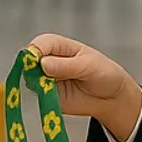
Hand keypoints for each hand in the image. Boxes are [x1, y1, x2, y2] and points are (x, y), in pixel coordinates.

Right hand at [26, 34, 141, 141]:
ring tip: (53, 88)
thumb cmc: (104, 74)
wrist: (111, 97)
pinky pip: (37, 96)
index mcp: (58, 46)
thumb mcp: (89, 66)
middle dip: (32, 68)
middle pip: (29, 60)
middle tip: (44, 76)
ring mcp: (45, 78)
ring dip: (37, 84)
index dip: (35, 51)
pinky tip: (52, 98)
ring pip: (29, 79)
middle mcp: (48, 60)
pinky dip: (41, 97)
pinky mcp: (46, 95)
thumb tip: (43, 63)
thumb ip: (66, 66)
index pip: (40, 44)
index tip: (36, 60)